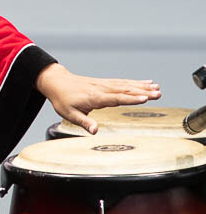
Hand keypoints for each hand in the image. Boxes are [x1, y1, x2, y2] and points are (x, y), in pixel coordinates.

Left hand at [36, 63, 160, 133]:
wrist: (55, 82)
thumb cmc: (62, 99)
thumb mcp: (69, 114)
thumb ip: (84, 122)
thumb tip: (95, 131)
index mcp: (94, 97)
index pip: (115, 98)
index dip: (130, 99)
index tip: (145, 98)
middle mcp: (101, 89)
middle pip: (124, 90)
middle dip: (142, 92)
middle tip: (158, 93)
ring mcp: (103, 84)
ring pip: (125, 85)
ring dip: (142, 86)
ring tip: (157, 88)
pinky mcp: (104, 83)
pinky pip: (122, 82)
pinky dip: (135, 82)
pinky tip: (147, 82)